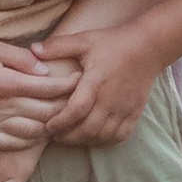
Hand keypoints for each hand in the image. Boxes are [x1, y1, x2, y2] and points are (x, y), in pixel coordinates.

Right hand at [0, 35, 76, 150]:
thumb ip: (18, 58)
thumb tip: (44, 69)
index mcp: (2, 81)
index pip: (47, 87)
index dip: (67, 84)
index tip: (80, 78)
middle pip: (44, 111)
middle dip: (65, 105)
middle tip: (79, 97)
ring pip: (31, 130)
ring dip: (50, 123)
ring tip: (61, 114)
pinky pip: (10, 142)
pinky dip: (28, 139)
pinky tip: (36, 129)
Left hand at [38, 25, 161, 148]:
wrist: (148, 47)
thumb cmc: (113, 42)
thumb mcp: (84, 40)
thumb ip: (58, 46)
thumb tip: (32, 49)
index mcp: (95, 83)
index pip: (75, 111)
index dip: (59, 123)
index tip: (47, 126)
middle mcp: (110, 100)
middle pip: (87, 129)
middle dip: (68, 137)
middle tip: (54, 135)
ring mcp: (124, 109)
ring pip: (102, 136)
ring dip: (85, 140)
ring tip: (71, 137)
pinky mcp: (134, 113)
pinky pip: (119, 136)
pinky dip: (105, 141)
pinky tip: (94, 137)